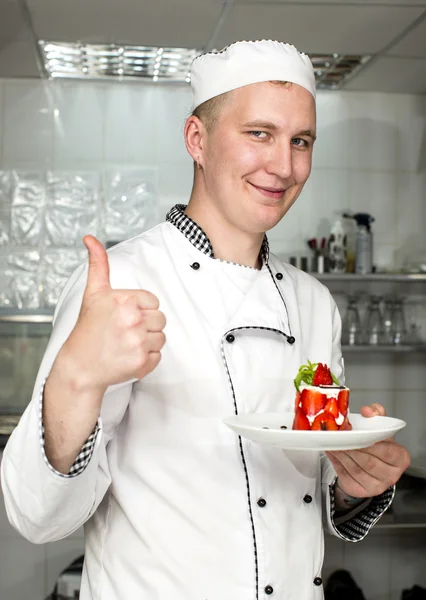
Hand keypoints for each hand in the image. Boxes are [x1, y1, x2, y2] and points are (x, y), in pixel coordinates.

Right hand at [57, 235, 165, 394]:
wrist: (80, 366)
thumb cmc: (87, 330)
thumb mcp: (93, 293)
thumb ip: (98, 264)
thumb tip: (91, 239)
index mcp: (126, 301)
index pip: (153, 301)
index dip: (140, 309)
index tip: (123, 317)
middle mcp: (134, 320)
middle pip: (160, 319)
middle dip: (145, 325)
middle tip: (124, 331)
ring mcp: (138, 342)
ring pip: (161, 337)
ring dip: (147, 342)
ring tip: (126, 343)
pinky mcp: (142, 362)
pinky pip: (158, 356)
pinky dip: (146, 359)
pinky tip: (128, 356)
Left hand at [326, 403, 410, 499]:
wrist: (371, 463)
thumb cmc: (377, 444)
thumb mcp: (380, 428)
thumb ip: (376, 414)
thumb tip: (367, 411)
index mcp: (400, 458)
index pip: (387, 452)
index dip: (370, 444)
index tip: (357, 435)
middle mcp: (391, 475)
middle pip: (369, 462)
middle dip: (352, 448)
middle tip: (340, 437)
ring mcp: (376, 486)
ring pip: (355, 469)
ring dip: (342, 455)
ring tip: (333, 443)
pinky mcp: (360, 490)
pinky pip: (346, 476)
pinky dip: (336, 462)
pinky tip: (332, 452)